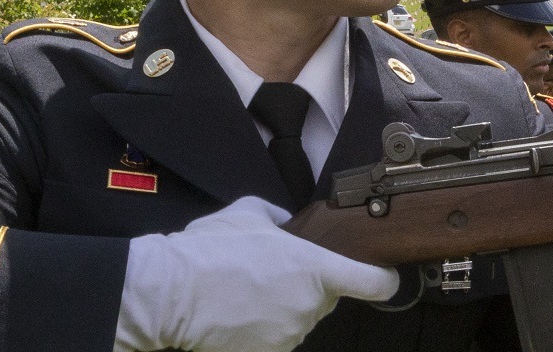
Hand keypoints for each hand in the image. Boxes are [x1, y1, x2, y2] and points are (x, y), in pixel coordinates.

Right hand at [114, 197, 398, 351]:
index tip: (382, 278)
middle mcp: (310, 305)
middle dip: (305, 290)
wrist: (170, 293)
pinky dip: (259, 333)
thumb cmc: (208, 251)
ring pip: (297, 321)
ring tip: (243, 295)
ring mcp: (290, 334)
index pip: (374, 282)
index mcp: (315, 268)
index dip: (382, 280)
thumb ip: (279, 217)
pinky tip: (236, 317)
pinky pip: (274, 341)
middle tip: (269, 277)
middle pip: (325, 300)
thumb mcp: (247, 212)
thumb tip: (288, 224)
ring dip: (279, 311)